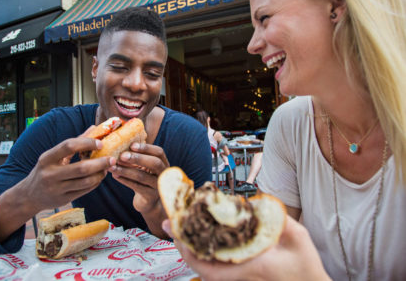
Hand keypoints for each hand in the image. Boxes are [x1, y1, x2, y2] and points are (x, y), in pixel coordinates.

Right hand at [18, 135, 111, 212]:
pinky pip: (85, 191)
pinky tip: (99, 177)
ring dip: (100, 174)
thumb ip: (74, 142)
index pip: (68, 146)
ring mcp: (56, 189)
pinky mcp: (63, 199)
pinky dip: (95, 183)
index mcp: (47, 158)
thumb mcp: (54, 155)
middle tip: (112, 158)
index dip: (87, 143)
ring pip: (85, 182)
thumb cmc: (46, 170)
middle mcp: (50, 174)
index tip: (101, 143)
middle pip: (81, 168)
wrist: (29, 196)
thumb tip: (94, 127)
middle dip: (100, 163)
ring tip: (107, 168)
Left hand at [109, 142, 168, 213]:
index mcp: (164, 163)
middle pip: (155, 163)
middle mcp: (164, 174)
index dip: (146, 148)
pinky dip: (125, 180)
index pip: (159, 152)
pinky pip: (137, 187)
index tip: (132, 145)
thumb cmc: (143, 178)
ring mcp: (158, 186)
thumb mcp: (144, 166)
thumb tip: (120, 144)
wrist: (148, 201)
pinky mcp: (150, 196)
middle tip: (121, 155)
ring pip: (142, 176)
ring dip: (125, 170)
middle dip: (138, 158)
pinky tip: (115, 176)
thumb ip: (138, 156)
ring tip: (112, 166)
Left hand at [162, 216, 330, 280]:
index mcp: (248, 268)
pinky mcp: (239, 276)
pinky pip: (215, 266)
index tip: (175, 228)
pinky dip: (204, 251)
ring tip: (181, 225)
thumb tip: (253, 204)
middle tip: (170, 221)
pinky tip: (200, 236)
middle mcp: (238, 277)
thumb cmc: (306, 267)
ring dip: (191, 246)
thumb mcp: (297, 237)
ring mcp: (237, 279)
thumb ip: (276, 219)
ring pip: (206, 266)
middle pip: (200, 265)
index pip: (207, 264)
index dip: (187, 247)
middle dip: (182, 242)